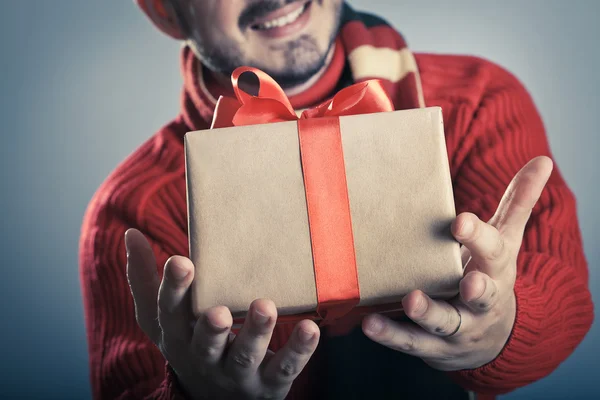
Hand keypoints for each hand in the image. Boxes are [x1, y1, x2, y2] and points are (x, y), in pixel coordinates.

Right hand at [125, 230, 319, 399]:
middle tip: (218, 311)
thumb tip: (130, 234)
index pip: (170, 313)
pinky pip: (286, 367)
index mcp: (178, 336)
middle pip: (205, 343)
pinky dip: (298, 349)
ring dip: (256, 333)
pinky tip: (311, 329)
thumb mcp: (163, 320)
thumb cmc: (191, 344)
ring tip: (265, 307)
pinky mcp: (271, 382)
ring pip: (247, 355)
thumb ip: (145, 280)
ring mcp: (239, 373)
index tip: (181, 262)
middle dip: (212, 328)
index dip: (174, 289)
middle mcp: (205, 357)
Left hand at [362, 156, 552, 370]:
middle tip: (465, 280)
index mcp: (496, 268)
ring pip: (446, 324)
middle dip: (476, 289)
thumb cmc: (490, 275)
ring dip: (428, 314)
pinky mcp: (435, 348)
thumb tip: (543, 159)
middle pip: (482, 296)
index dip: (478, 237)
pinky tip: (371, 325)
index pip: (493, 250)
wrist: (490, 337)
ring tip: (409, 301)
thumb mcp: (505, 241)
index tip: (460, 222)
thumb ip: (518, 203)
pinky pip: (413, 343)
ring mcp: (460, 328)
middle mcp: (482, 301)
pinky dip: (393, 336)